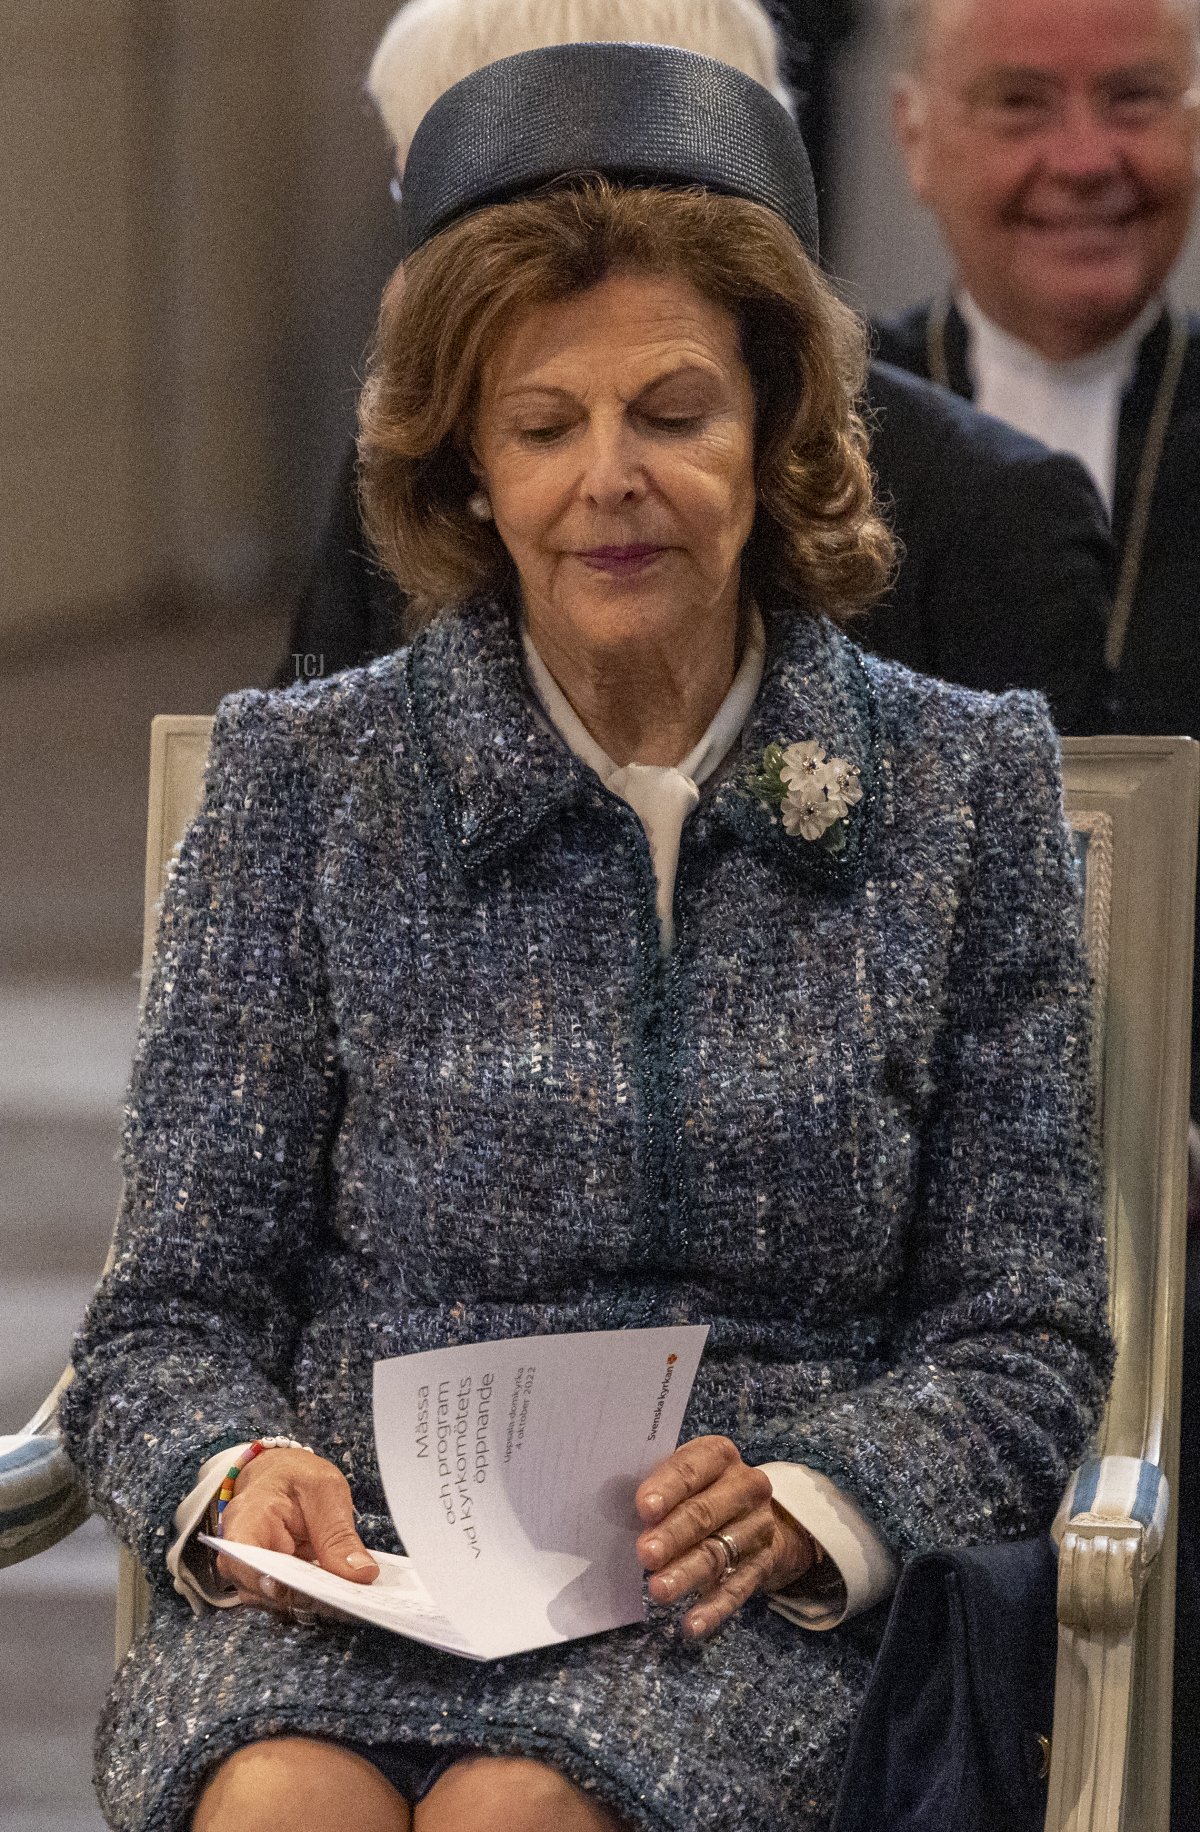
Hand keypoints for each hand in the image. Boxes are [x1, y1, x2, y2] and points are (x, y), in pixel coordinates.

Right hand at [214, 1448, 378, 1616]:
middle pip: (260, 1588)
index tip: (295, 1587)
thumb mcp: (325, 1491)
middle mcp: (239, 1552)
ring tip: (345, 1599)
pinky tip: (338, 1596)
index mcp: (247, 1518)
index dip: (264, 1578)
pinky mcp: (268, 1582)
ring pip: (275, 1601)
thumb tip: (362, 1574)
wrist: (280, 1476)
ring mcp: (251, 1571)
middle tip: (340, 1598)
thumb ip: (338, 1534)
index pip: (242, 1557)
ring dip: (310, 1602)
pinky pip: (287, 1599)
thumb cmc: (296, 1476)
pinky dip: (312, 1599)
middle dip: (301, 1596)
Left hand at [635, 1435, 814, 1639]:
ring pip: (717, 1553)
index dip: (667, 1488)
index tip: (644, 1508)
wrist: (753, 1512)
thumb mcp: (683, 1476)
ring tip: (659, 1590)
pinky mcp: (762, 1564)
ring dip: (687, 1574)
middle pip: (705, 1513)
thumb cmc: (699, 1488)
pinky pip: (736, 1589)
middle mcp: (745, 1487)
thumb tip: (617, 1516)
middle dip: (673, 1535)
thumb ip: (657, 1489)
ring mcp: (757, 1527)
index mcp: (719, 1455)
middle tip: (646, 1554)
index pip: (691, 1468)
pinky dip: (712, 1610)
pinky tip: (690, 1626)